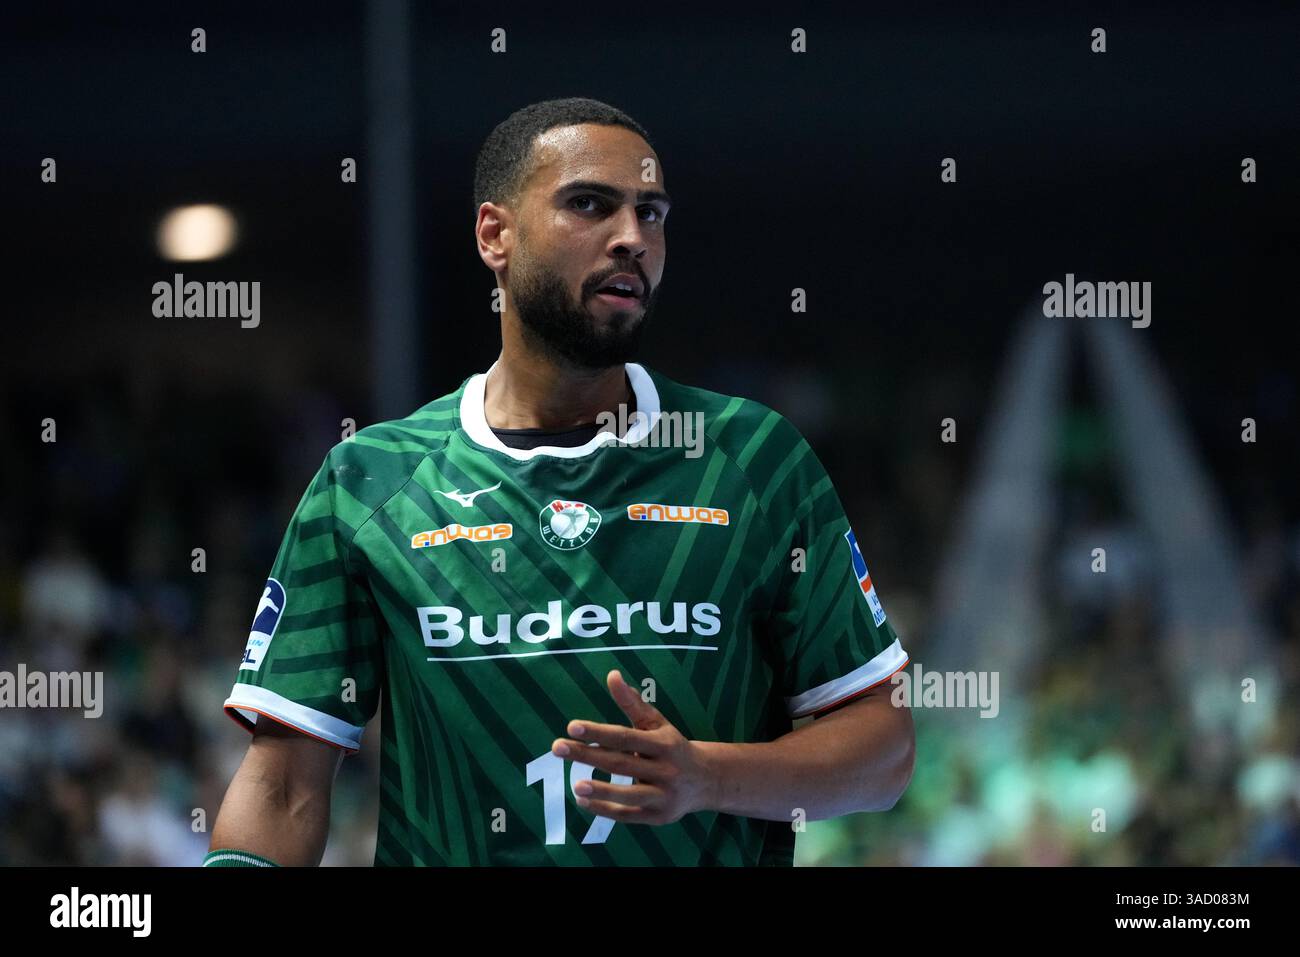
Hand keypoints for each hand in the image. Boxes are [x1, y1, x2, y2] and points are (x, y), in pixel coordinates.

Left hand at [551, 669, 715, 824]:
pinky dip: (605, 809)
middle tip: (557, 747)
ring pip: (629, 794)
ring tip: (575, 785)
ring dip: (601, 790)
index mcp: (664, 744)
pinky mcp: (658, 817)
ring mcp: (663, 796)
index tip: (571, 727)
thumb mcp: (657, 723)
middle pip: (622, 763)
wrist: (706, 780)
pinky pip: (628, 814)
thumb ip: (632, 702)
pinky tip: (582, 801)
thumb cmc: (672, 746)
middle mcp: (666, 770)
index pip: (626, 737)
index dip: (598, 732)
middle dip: (588, 755)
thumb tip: (611, 675)